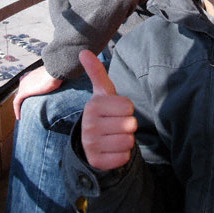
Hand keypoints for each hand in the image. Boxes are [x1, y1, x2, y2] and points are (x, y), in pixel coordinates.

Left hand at [13, 65, 62, 119]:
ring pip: (18, 98)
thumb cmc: (54, 73)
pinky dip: (17, 110)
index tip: (29, 100)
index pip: (24, 85)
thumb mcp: (49, 76)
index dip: (26, 93)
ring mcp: (22, 85)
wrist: (54, 72)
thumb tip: (53, 83)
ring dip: (19, 107)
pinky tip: (19, 117)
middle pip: (20, 92)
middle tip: (25, 109)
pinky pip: (17, 103)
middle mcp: (23, 79)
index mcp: (29, 75)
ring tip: (22, 114)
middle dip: (21, 101)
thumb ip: (47, 80)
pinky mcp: (23, 92)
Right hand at [79, 50, 136, 170]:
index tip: (115, 111)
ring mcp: (91, 144)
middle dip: (127, 126)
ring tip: (113, 137)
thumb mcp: (102, 93)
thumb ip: (96, 72)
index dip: (126, 110)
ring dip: (126, 140)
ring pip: (128, 141)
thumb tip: (83, 51)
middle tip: (115, 125)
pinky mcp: (96, 161)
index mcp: (92, 106)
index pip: (128, 107)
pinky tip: (111, 150)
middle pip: (130, 124)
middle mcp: (89, 125)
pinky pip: (124, 157)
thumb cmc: (103, 113)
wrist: (91, 143)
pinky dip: (122, 155)